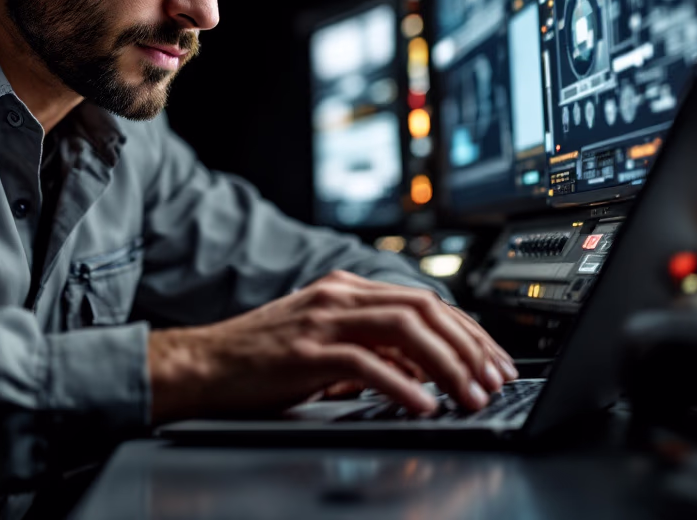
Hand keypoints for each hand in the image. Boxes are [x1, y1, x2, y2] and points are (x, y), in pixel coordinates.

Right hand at [147, 270, 516, 422]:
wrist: (202, 365)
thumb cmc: (261, 361)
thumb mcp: (325, 346)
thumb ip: (372, 351)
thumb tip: (426, 372)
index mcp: (346, 290)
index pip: (424, 301)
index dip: (467, 332)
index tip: (493, 362)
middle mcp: (339, 296)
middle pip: (424, 309)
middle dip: (469, 347)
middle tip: (495, 381)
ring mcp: (322, 320)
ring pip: (404, 330)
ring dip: (447, 365)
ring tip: (470, 395)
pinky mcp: (305, 352)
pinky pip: (366, 363)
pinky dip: (401, 385)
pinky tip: (424, 405)